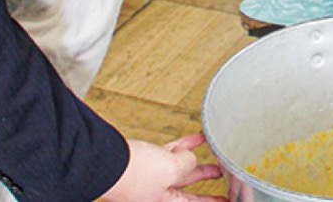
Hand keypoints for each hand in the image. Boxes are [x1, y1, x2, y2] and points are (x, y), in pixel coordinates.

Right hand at [103, 134, 224, 201]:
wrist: (105, 159)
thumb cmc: (133, 173)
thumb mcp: (171, 169)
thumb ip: (187, 164)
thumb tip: (192, 158)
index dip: (212, 201)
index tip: (227, 200)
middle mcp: (158, 193)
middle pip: (188, 188)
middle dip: (207, 180)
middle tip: (223, 176)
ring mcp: (151, 177)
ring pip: (181, 169)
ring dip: (198, 160)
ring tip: (216, 154)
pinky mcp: (146, 161)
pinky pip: (171, 153)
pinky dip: (185, 146)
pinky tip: (199, 138)